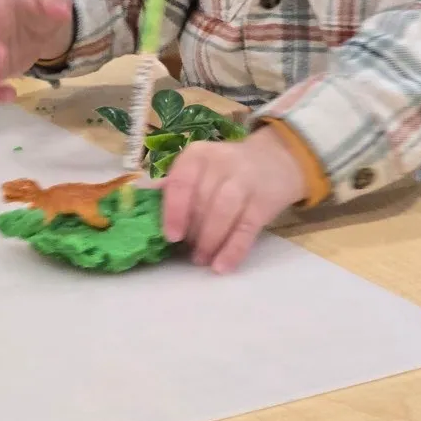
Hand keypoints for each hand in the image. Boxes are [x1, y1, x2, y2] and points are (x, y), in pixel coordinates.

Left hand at [162, 126, 306, 273]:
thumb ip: (177, 186)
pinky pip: (246, 228)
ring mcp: (245, 179)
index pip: (181, 181)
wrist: (276, 159)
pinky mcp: (265, 200)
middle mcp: (221, 162)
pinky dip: (233, 249)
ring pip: (222, 212)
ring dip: (209, 241)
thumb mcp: (202, 168)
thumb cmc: (227, 170)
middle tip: (189, 252)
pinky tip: (223, 266)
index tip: (171, 236)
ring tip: (202, 259)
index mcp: (198, 155)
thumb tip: (145, 207)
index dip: (174, 210)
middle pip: (202, 201)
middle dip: (193, 232)